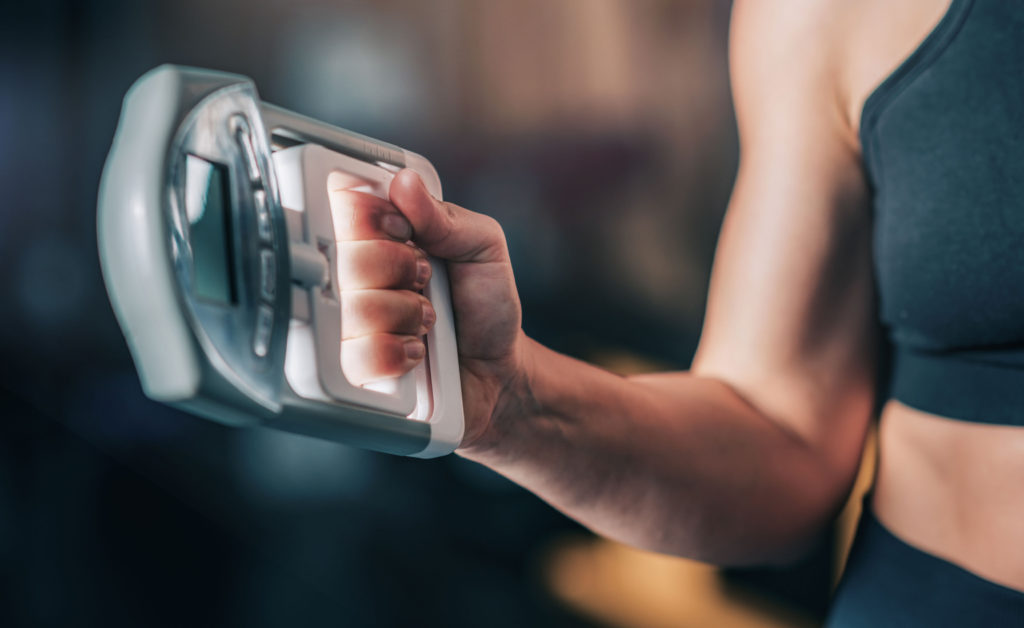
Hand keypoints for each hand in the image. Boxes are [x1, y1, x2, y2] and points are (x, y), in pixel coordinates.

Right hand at [329, 169, 524, 448]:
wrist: (498, 370)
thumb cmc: (486, 305)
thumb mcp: (482, 247)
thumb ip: (445, 215)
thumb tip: (406, 182)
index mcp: (378, 235)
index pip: (344, 208)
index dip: (374, 220)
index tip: (404, 232)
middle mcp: (354, 275)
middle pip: (345, 258)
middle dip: (400, 270)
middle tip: (425, 279)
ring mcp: (348, 322)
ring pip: (352, 309)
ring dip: (405, 315)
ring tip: (427, 321)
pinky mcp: (352, 366)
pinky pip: (356, 356)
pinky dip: (396, 353)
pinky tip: (414, 351)